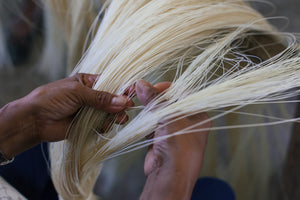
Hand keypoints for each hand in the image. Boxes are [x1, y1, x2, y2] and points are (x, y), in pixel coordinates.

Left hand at [0, 73, 132, 157]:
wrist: (34, 120)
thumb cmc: (52, 99)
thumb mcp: (77, 93)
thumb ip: (101, 98)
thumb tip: (124, 101)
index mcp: (88, 82)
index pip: (110, 83)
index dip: (122, 88)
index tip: (133, 93)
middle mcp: (91, 96)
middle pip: (113, 100)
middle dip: (120, 105)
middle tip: (126, 110)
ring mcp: (90, 111)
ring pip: (110, 113)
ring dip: (115, 116)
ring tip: (118, 120)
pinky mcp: (88, 125)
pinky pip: (102, 125)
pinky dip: (106, 126)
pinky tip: (104, 126)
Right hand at [136, 80, 210, 199]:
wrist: (170, 176)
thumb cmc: (179, 147)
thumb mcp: (169, 118)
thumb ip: (155, 100)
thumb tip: (142, 84)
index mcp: (198, 114)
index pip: (182, 93)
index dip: (166, 88)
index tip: (152, 87)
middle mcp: (188, 122)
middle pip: (169, 103)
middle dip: (154, 99)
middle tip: (141, 94)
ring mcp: (174, 132)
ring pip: (159, 114)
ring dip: (149, 111)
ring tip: (141, 108)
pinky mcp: (162, 140)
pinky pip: (153, 125)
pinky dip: (146, 123)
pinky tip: (142, 122)